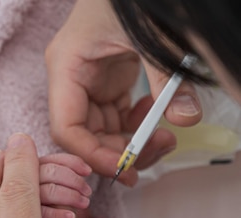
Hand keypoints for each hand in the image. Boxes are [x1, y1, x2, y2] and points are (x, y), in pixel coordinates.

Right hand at [45, 0, 201, 185]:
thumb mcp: (150, 37)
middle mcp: (70, 80)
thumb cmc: (128, 0)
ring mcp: (86, 82)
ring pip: (100, 131)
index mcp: (65, 68)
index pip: (66, 128)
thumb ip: (167, 77)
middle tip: (156, 151)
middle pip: (84, 135)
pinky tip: (156, 112)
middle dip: (118, 150)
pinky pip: (115, 117)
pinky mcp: (105, 83)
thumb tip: (186, 118)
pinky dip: (135, 124)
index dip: (91, 155)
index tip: (124, 167)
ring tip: (164, 137)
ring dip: (130, 141)